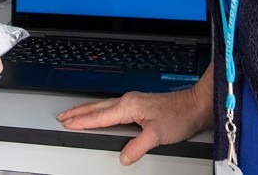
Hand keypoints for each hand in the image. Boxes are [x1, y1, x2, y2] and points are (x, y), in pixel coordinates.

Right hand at [56, 70, 212, 165]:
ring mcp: (132, 101)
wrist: (194, 105)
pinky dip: (99, 110)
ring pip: (103, 106)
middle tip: (62, 117)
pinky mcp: (138, 104)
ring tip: (74, 113)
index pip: (99, 117)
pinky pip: (111, 107)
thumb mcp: (157, 135)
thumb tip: (123, 156)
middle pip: (96, 107)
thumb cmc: (179, 115)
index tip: (68, 124)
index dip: (82, 121)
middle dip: (78, 112)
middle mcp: (128, 101)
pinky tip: (99, 113)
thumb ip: (137, 147)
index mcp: (128, 106)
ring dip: (86, 110)